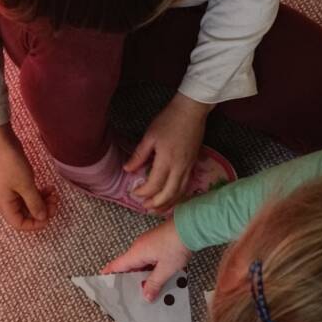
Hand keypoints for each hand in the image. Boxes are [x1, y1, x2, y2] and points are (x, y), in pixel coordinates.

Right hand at [0, 125, 56, 232]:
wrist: (1, 140)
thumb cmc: (11, 163)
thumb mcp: (26, 185)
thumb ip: (35, 203)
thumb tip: (42, 218)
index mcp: (5, 205)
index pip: (20, 224)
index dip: (35, 224)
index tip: (49, 216)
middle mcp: (6, 201)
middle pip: (26, 214)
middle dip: (42, 211)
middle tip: (55, 202)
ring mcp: (10, 191)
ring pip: (29, 204)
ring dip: (43, 201)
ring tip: (54, 193)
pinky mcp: (14, 183)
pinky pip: (28, 194)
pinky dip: (38, 193)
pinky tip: (48, 187)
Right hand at [101, 220, 191, 301]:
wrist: (191, 227)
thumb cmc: (176, 246)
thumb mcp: (166, 269)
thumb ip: (154, 283)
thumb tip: (145, 297)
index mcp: (136, 253)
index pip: (116, 266)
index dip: (109, 275)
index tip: (103, 283)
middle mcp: (139, 247)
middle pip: (128, 265)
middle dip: (128, 280)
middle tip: (127, 295)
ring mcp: (148, 243)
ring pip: (139, 262)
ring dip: (141, 275)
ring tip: (143, 290)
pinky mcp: (157, 242)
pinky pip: (148, 258)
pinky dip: (148, 268)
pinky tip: (155, 277)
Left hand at [126, 94, 210, 212]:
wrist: (192, 111)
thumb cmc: (169, 121)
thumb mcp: (150, 136)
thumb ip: (139, 155)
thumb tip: (127, 170)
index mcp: (166, 160)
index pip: (154, 185)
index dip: (143, 192)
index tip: (134, 192)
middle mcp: (179, 168)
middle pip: (168, 194)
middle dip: (156, 204)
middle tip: (145, 207)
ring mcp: (188, 167)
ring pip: (179, 193)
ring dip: (168, 203)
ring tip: (157, 209)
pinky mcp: (193, 165)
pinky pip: (186, 186)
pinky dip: (178, 196)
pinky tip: (171, 198)